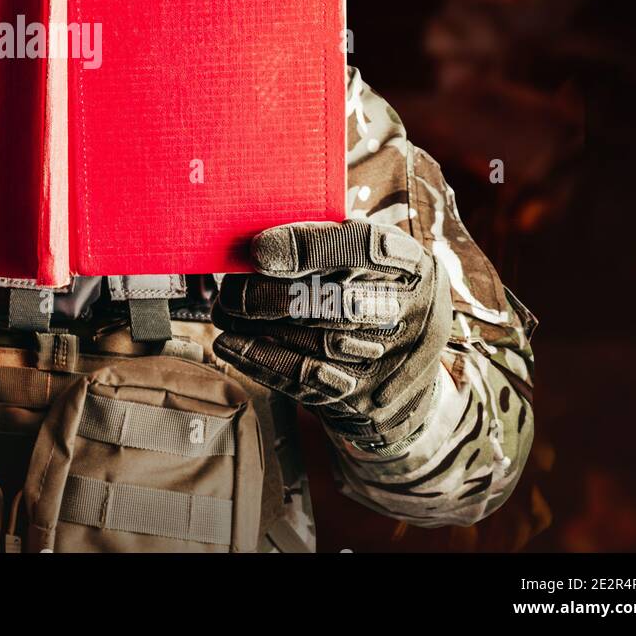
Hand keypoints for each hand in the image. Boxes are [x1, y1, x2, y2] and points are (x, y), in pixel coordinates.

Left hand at [213, 220, 450, 449]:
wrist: (403, 370)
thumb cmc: (369, 293)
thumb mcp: (367, 262)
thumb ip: (324, 244)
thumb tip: (254, 238)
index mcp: (411, 265)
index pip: (366, 247)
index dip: (311, 246)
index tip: (258, 250)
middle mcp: (411, 312)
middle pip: (337, 302)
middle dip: (272, 295)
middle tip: (231, 290)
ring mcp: (391, 360)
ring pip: (317, 343)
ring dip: (259, 328)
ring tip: (224, 313)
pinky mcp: (366, 397)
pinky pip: (307, 379)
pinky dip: (262, 360)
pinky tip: (231, 344)